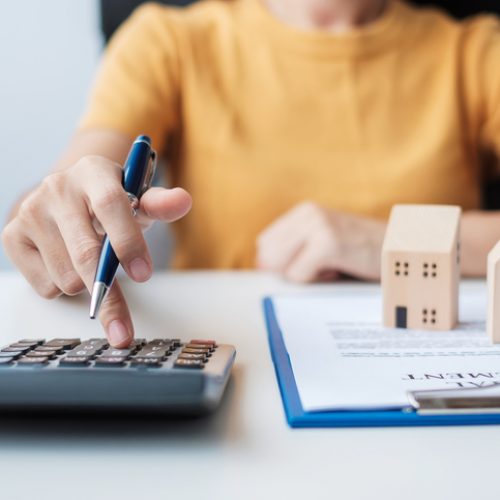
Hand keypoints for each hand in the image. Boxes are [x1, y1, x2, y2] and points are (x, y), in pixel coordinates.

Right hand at [2, 156, 191, 346]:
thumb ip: (160, 204)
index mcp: (93, 172)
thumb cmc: (110, 204)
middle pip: (86, 251)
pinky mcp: (12, 237)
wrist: (66, 201)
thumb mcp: (137, 201)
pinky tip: (67, 263)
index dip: (129, 243)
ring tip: (90, 260)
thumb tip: (184, 201)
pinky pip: (47, 287)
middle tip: (120, 306)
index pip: (112, 205)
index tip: (144, 275)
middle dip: (108, 286)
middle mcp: (57, 187)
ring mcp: (31, 212)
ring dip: (86, 283)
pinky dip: (63, 287)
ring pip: (67, 277)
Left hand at [256, 202, 385, 282]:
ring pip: (281, 266)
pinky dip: (317, 280)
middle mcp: (308, 213)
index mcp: (304, 211)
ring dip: (305, 274)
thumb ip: (292, 249)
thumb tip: (261, 265)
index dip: (281, 262)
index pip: (265, 243)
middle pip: (268, 255)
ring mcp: (318, 225)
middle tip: (322, 264)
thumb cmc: (360, 251)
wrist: (402, 250)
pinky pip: (299, 274)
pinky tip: (339, 268)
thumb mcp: (323, 242)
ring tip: (332, 264)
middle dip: (290, 269)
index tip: (310, 261)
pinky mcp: (327, 243)